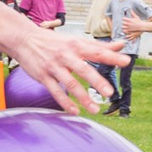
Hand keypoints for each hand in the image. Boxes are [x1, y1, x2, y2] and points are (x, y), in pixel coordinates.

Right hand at [0, 6, 118, 112]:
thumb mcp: (77, 40)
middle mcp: (66, 56)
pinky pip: (55, 91)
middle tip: (109, 93)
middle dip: (96, 81)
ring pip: (70, 83)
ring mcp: (54, 66)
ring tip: (95, 109)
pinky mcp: (43, 76)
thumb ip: (100, 46)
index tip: (126, 62)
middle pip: (83, 69)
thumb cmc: (55, 41)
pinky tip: (75, 111)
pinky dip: (65, 102)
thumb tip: (121, 45)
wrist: (25, 39)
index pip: (97, 51)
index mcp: (77, 46)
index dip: (112, 56)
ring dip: (83, 97)